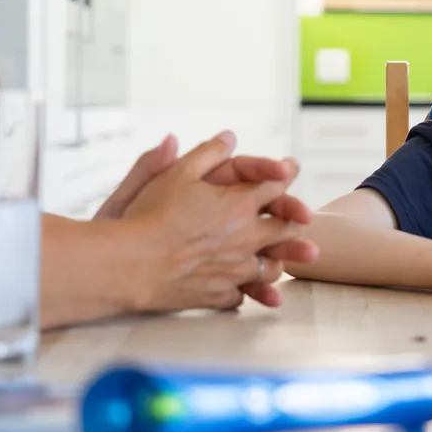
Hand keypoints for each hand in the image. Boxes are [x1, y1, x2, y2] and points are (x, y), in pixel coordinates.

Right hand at [117, 132, 316, 312]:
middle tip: (303, 218)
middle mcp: (247, 237)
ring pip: (272, 267)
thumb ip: (207, 153)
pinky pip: (244, 294)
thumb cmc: (149, 215)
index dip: (286, 174)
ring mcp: (237, 269)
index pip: (277, 186)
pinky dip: (246, 291)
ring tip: (279, 259)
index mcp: (241, 204)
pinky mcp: (220, 294)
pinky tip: (245, 289)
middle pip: (287, 228)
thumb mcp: (177, 173)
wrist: (128, 264)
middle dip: (296, 220)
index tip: (290, 170)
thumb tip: (229, 136)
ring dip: (279, 260)